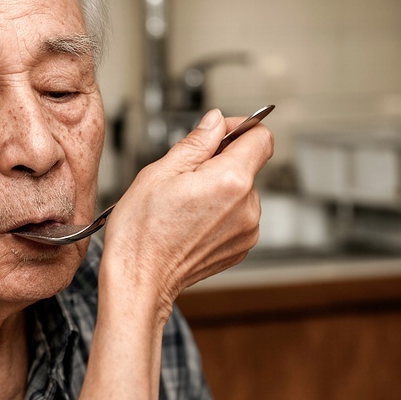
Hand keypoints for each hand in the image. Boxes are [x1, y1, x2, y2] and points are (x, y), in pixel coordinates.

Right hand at [102, 108, 273, 311]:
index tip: (219, 135)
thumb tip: (216, 121)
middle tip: (184, 178)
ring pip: (241, 192)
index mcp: (230, 181)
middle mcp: (247, 207)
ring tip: (184, 206)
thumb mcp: (159, 172)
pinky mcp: (241, 247)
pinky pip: (238, 217)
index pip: (261, 138)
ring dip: (219, 190)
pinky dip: (219, 213)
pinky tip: (191, 222)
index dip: (240, 129)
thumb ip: (196, 142)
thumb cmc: (141, 231)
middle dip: (220, 163)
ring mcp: (247, 230)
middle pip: (248, 166)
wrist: (139, 278)